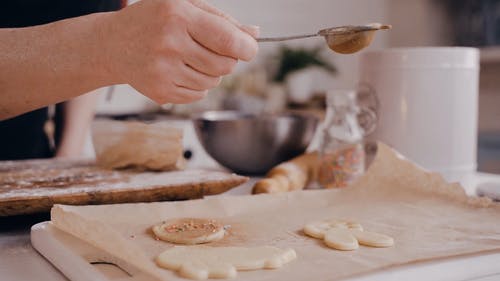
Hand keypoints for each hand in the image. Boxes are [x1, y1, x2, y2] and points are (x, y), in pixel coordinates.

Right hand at [105, 0, 258, 103]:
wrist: (113, 44)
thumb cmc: (155, 20)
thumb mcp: (184, 6)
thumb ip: (221, 19)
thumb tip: (254, 34)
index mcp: (178, 16)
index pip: (227, 39)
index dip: (246, 47)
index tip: (250, 48)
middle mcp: (169, 43)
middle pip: (225, 65)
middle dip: (228, 59)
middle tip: (215, 50)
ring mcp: (163, 71)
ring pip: (213, 82)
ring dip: (211, 72)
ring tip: (191, 58)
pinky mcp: (160, 91)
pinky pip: (198, 95)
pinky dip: (197, 85)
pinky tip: (180, 70)